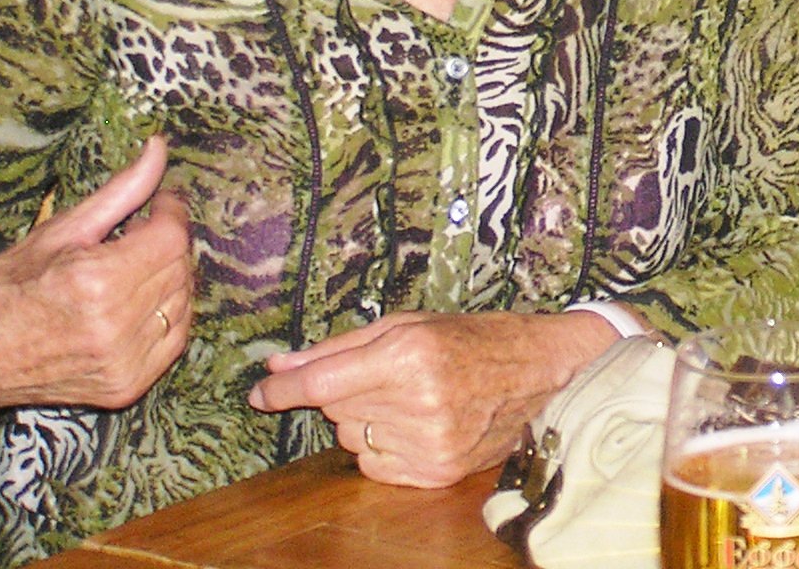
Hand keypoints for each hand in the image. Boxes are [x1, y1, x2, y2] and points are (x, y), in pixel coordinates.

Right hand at [0, 135, 190, 413]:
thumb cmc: (5, 285)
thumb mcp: (61, 230)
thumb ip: (121, 191)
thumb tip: (159, 147)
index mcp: (96, 282)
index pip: (172, 236)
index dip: (171, 212)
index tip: (160, 203)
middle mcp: (114, 326)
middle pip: (179, 268)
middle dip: (166, 244)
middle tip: (136, 237)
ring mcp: (122, 363)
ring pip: (182, 302)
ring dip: (167, 280)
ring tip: (130, 271)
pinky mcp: (125, 387)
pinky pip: (174, 341)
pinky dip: (166, 317)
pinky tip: (136, 304)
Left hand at [248, 309, 619, 486]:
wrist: (539, 372)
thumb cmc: (472, 338)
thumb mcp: (408, 324)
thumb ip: (339, 347)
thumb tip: (277, 367)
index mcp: (410, 356)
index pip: (322, 383)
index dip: (282, 389)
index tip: (259, 391)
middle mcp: (418, 403)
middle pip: (336, 409)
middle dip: (346, 390)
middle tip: (386, 374)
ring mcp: (429, 443)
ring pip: (351, 438)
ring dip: (366, 419)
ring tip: (411, 397)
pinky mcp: (436, 472)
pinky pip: (373, 465)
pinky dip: (383, 446)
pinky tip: (418, 424)